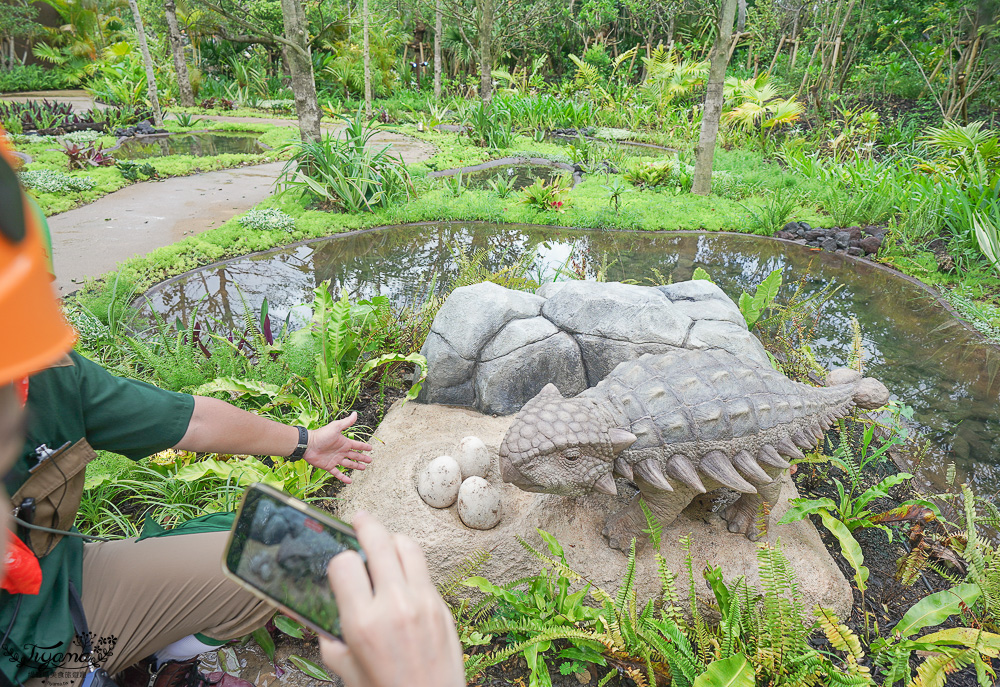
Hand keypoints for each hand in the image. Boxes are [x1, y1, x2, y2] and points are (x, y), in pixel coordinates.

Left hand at [302, 412, 373, 483]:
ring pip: (348, 464)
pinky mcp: (329, 466)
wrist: (308, 445)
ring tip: (363, 469)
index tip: (371, 448)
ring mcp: (335, 459)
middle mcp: (341, 451)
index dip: (364, 447)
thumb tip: (355, 413)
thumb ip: (346, 422)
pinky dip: (343, 478)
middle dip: (362, 458)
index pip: (357, 445)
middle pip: (354, 455)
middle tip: (370, 461)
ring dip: (356, 466)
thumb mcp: (335, 427)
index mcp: (343, 442)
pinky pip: (338, 473)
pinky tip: (349, 481)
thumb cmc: (321, 435)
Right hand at [321, 511, 465, 686]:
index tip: (337, 564)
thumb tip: (324, 611)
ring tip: (382, 542)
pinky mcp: (441, 605)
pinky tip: (401, 573)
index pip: (344, 563)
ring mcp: (422, 601)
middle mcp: (394, 605)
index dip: (337, 559)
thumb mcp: (345, 669)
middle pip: (379, 540)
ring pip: (407, 545)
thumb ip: (330, 637)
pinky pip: (423, 570)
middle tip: (358, 520)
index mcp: (363, 622)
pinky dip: (410, 564)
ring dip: (391, 538)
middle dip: (364, 524)